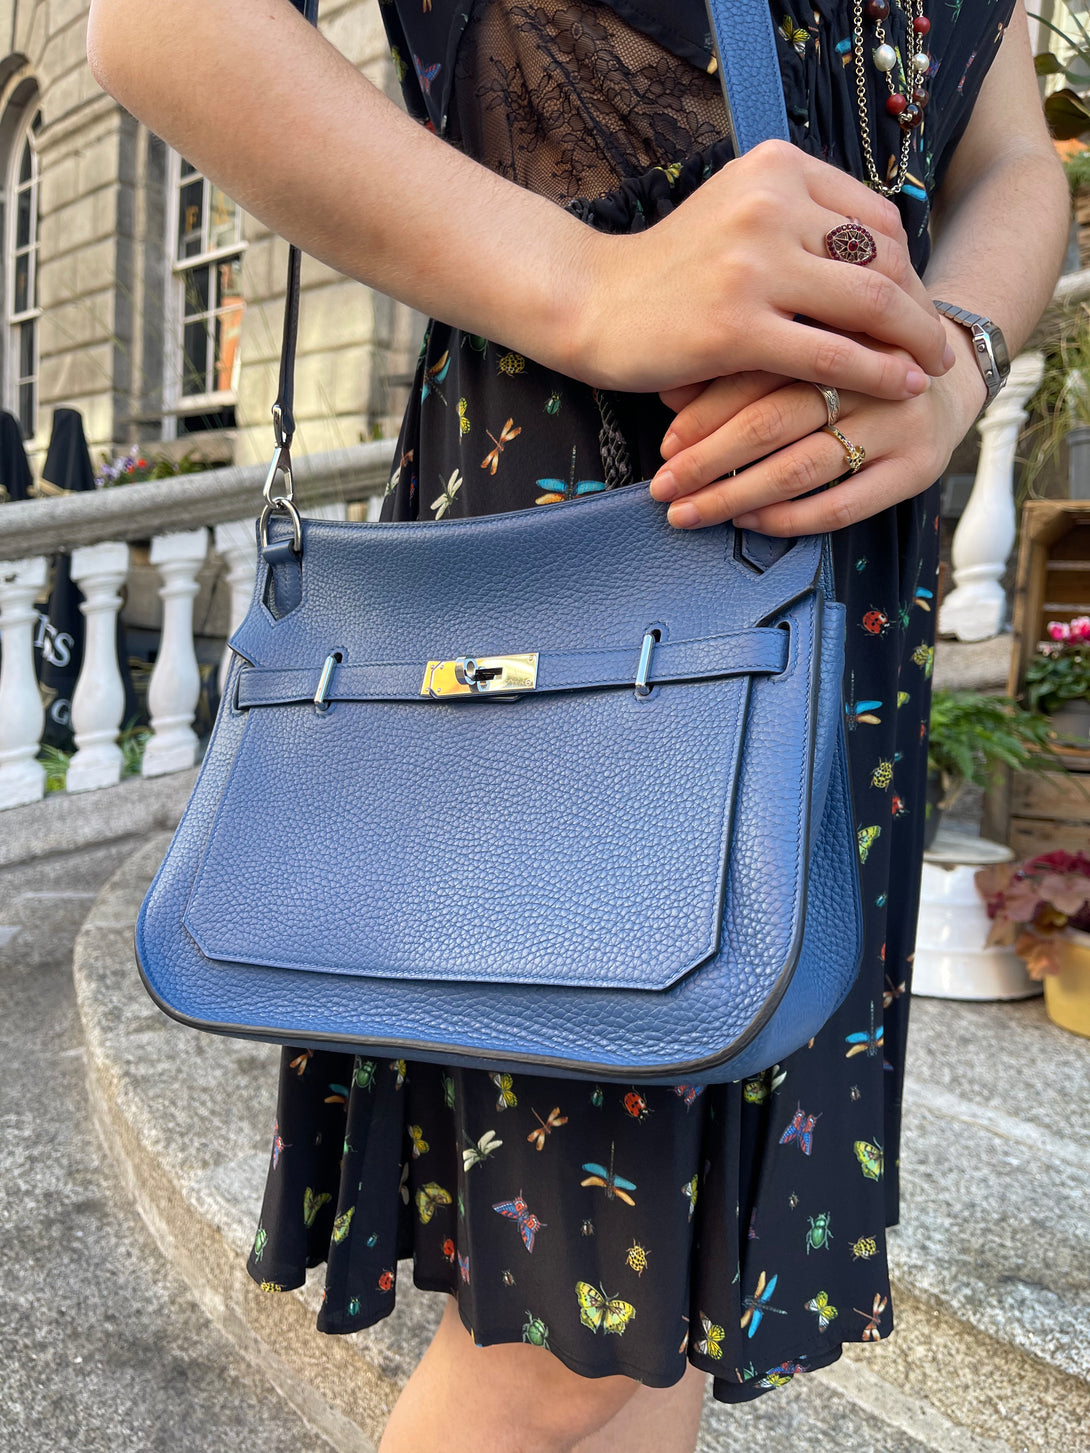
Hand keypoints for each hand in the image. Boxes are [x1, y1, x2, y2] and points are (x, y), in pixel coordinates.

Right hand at [572, 140, 954, 401]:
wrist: (591, 302)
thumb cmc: (668, 270)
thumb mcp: (736, 216)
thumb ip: (799, 221)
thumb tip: (882, 256)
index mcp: (775, 168)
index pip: (874, 217)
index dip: (907, 267)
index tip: (913, 305)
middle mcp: (769, 204)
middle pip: (883, 256)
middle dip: (917, 305)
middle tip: (933, 342)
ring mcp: (752, 265)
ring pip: (869, 302)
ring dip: (913, 339)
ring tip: (930, 367)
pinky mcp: (736, 327)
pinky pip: (832, 354)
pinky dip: (876, 373)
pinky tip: (898, 386)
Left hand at [648, 321, 986, 534]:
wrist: (949, 368)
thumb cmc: (855, 354)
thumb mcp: (808, 336)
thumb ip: (743, 358)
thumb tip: (667, 391)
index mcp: (837, 326)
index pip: (758, 372)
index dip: (704, 412)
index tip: (666, 444)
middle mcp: (869, 373)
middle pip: (772, 421)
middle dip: (708, 461)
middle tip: (665, 486)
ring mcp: (896, 422)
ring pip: (800, 468)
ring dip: (734, 495)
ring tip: (690, 512)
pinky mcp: (916, 468)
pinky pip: (841, 506)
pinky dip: (787, 519)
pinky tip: (747, 520)